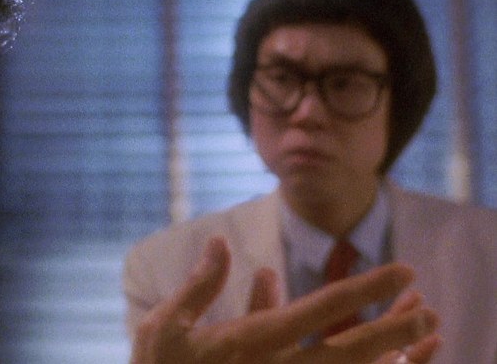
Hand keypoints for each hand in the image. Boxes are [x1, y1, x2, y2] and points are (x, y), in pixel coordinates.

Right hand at [129, 236, 438, 363]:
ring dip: (389, 356)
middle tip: (429, 310)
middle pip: (350, 352)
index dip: (364, 290)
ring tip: (423, 336)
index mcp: (250, 342)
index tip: (401, 271)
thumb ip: (199, 285)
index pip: (319, 311)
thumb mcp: (165, 326)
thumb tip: (220, 242)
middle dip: (394, 330)